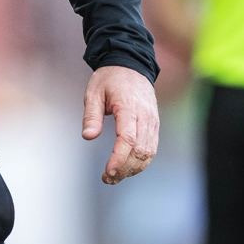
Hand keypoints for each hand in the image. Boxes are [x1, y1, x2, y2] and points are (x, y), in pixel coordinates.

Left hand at [82, 65, 159, 184]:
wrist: (130, 64)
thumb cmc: (109, 78)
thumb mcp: (93, 92)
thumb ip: (91, 115)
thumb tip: (88, 137)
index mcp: (129, 107)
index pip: (128, 139)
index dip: (119, 159)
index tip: (107, 172)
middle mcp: (145, 116)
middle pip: (140, 151)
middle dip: (124, 169)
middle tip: (107, 178)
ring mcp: (153, 121)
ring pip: (149, 153)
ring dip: (133, 169)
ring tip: (114, 176)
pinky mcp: (155, 125)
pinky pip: (152, 148)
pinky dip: (141, 161)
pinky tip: (127, 167)